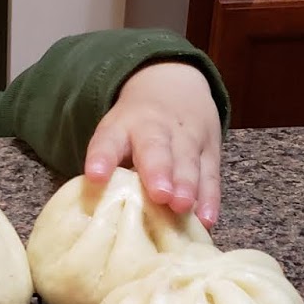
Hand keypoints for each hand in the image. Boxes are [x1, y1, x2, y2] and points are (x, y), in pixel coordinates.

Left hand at [84, 62, 221, 228]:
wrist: (174, 83)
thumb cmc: (135, 129)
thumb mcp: (116, 135)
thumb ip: (107, 168)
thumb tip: (93, 213)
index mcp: (122, 127)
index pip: (109, 140)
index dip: (102, 157)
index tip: (95, 176)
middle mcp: (155, 129)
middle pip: (155, 148)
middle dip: (158, 171)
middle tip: (159, 194)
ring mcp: (186, 138)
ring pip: (187, 161)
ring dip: (186, 184)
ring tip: (182, 205)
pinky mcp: (210, 150)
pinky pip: (210, 176)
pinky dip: (209, 198)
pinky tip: (205, 220)